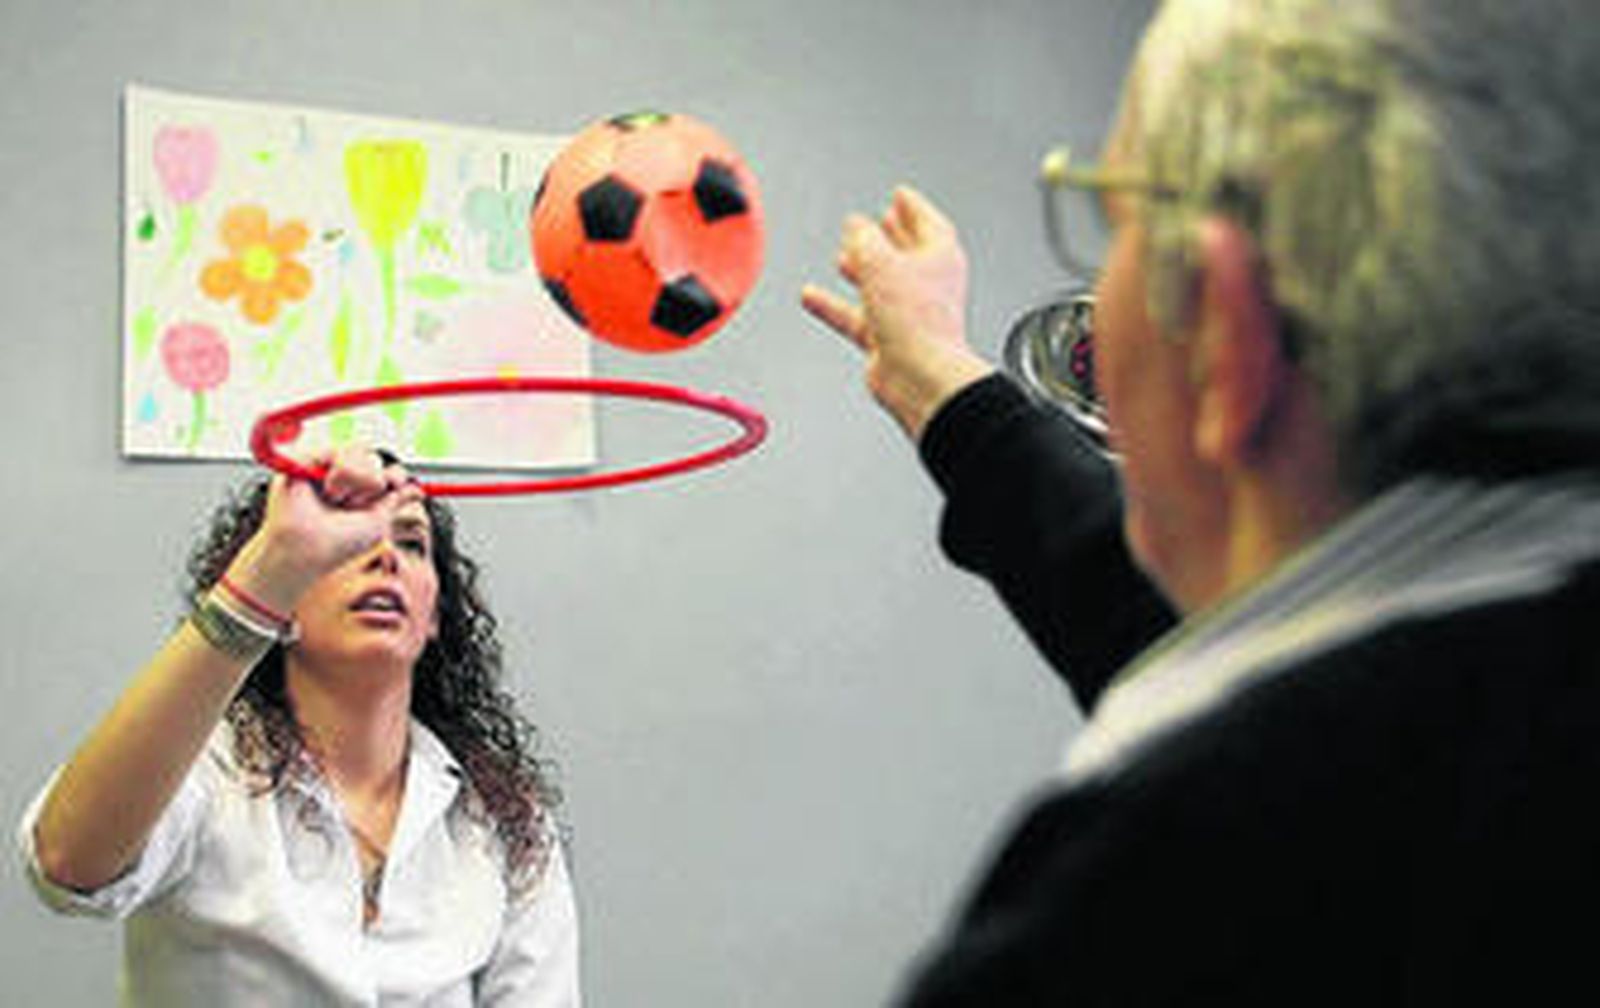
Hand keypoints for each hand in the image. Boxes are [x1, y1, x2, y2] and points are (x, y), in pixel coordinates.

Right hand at [221, 446, 419, 616]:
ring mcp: (326, 468)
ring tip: (336, 500)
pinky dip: (340, 475)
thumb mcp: (378, 521)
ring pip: (361, 453)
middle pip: (376, 459)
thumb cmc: (340, 543)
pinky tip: (328, 491)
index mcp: (361, 492)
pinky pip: (338, 452)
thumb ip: (397, 501)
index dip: (395, 476)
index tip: (395, 487)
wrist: (309, 547)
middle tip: (354, 505)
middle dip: (372, 484)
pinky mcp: (309, 460)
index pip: (386, 471)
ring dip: (355, 482)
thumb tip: (419, 490)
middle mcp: (344, 478)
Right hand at [800, 186, 993, 438]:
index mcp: (941, 256)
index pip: (927, 221)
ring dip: (859, 269)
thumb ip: (863, 238)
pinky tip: (812, 296)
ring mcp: (910, 314)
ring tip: (842, 255)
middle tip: (868, 222)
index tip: (899, 194)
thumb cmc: (918, 322)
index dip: (911, 205)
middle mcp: (929, 285)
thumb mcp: (880, 261)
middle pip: (904, 252)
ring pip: (880, 284)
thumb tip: (856, 225)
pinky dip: (834, 306)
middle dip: (883, 236)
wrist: (920, 377)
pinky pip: (856, 317)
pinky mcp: (889, 339)